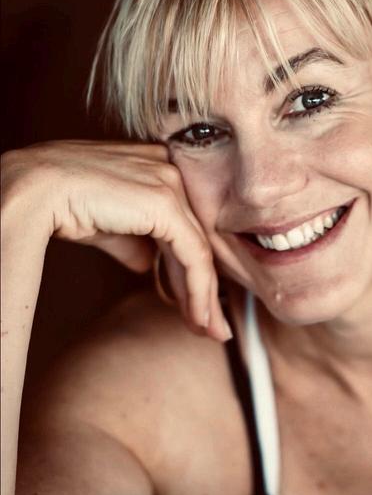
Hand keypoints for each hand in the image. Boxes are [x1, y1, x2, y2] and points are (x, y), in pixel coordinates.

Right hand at [1, 141, 230, 341]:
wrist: (35, 190)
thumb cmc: (61, 202)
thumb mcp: (107, 226)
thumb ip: (133, 242)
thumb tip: (148, 265)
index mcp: (158, 165)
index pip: (186, 225)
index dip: (192, 267)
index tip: (195, 302)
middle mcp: (170, 167)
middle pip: (197, 237)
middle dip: (205, 286)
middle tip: (213, 325)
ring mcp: (170, 182)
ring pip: (199, 249)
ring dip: (205, 295)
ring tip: (209, 329)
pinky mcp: (165, 203)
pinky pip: (193, 255)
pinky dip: (198, 290)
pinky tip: (198, 315)